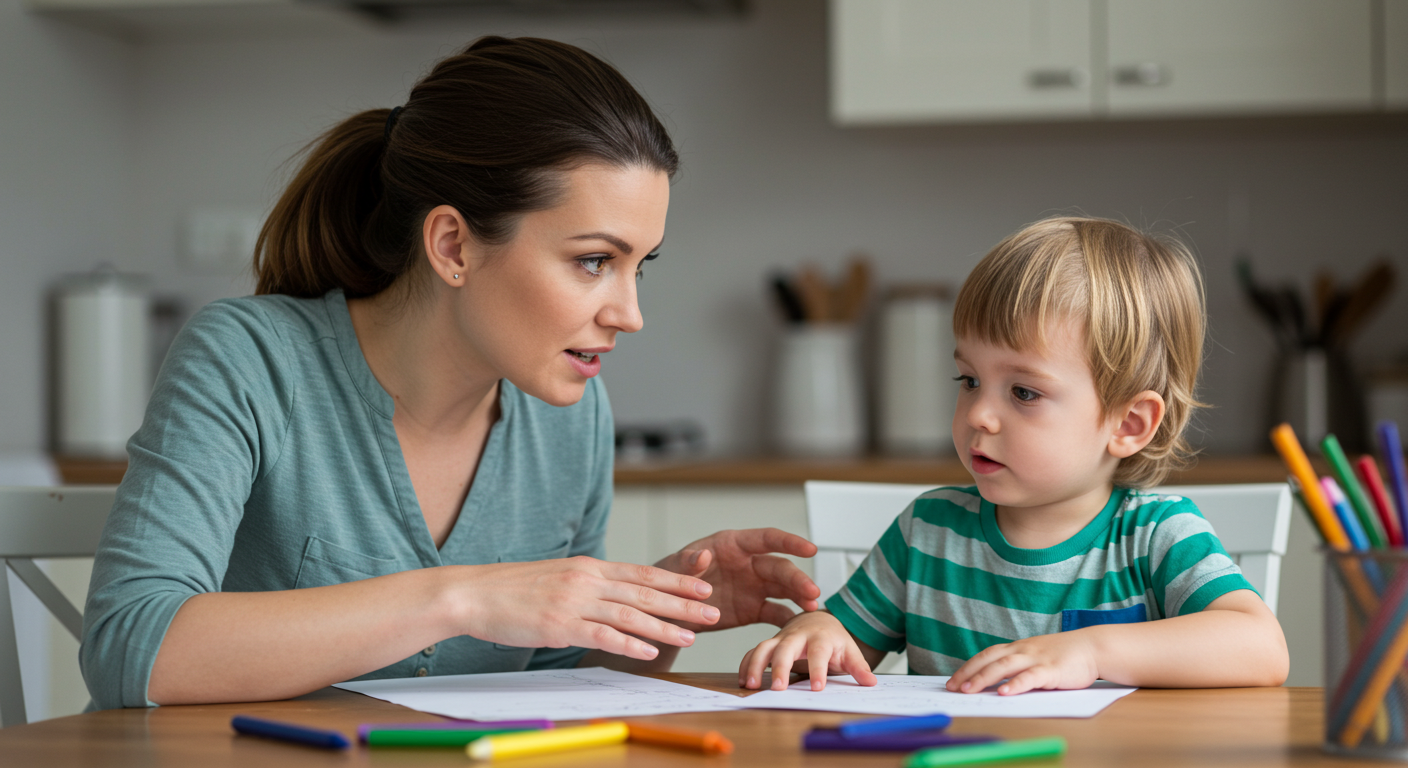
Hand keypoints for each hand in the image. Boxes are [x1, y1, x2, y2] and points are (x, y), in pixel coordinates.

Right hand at [451, 557, 720, 660]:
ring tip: (691, 636)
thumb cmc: (513, 589)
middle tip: (713, 612)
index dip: (676, 580)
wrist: (473, 592)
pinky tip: (650, 650)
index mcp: (589, 566)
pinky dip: (629, 643)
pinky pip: (602, 635)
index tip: (704, 586)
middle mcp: (587, 580)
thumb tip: (613, 593)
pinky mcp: (560, 624)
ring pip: (630, 614)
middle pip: (645, 592)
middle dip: (683, 603)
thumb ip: (588, 583)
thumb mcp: (559, 577)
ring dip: (664, 626)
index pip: (642, 572)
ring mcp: (574, 602)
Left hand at [654, 528, 819, 632]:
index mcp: (732, 545)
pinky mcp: (753, 609)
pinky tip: (800, 628)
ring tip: (813, 608)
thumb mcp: (673, 568)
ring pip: (783, 589)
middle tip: (813, 592)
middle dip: (797, 578)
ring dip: (800, 597)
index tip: (810, 549)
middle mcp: (748, 563)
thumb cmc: (669, 578)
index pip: (766, 539)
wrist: (666, 608)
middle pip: (779, 567)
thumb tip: (703, 555)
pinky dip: (789, 619)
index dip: (789, 542)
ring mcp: (753, 587)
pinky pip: (776, 612)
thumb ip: (687, 562)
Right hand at [738, 611, 877, 690]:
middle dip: (780, 667)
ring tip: (750, 685)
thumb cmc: (833, 639)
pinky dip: (745, 664)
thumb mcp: (849, 651)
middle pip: (786, 648)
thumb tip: (870, 682)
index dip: (818, 670)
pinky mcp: (770, 644)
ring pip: (764, 647)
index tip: (817, 688)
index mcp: (820, 637)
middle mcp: (797, 635)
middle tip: (777, 688)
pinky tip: (743, 681)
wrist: (818, 620)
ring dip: (755, 665)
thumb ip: (858, 667)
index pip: (819, 653)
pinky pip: (753, 652)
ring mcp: (781, 639)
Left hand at [946, 631, 1099, 695]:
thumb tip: (996, 683)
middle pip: (989, 660)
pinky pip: (1030, 677)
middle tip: (952, 687)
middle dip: (969, 673)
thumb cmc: (1064, 655)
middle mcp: (1023, 650)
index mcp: (1018, 648)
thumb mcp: (1036, 656)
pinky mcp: (1051, 670)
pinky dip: (1016, 685)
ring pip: (1004, 667)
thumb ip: (1019, 666)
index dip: (968, 667)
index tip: (952, 680)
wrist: (1093, 646)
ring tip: (969, 690)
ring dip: (984, 678)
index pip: (986, 655)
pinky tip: (1004, 693)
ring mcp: (1036, 658)